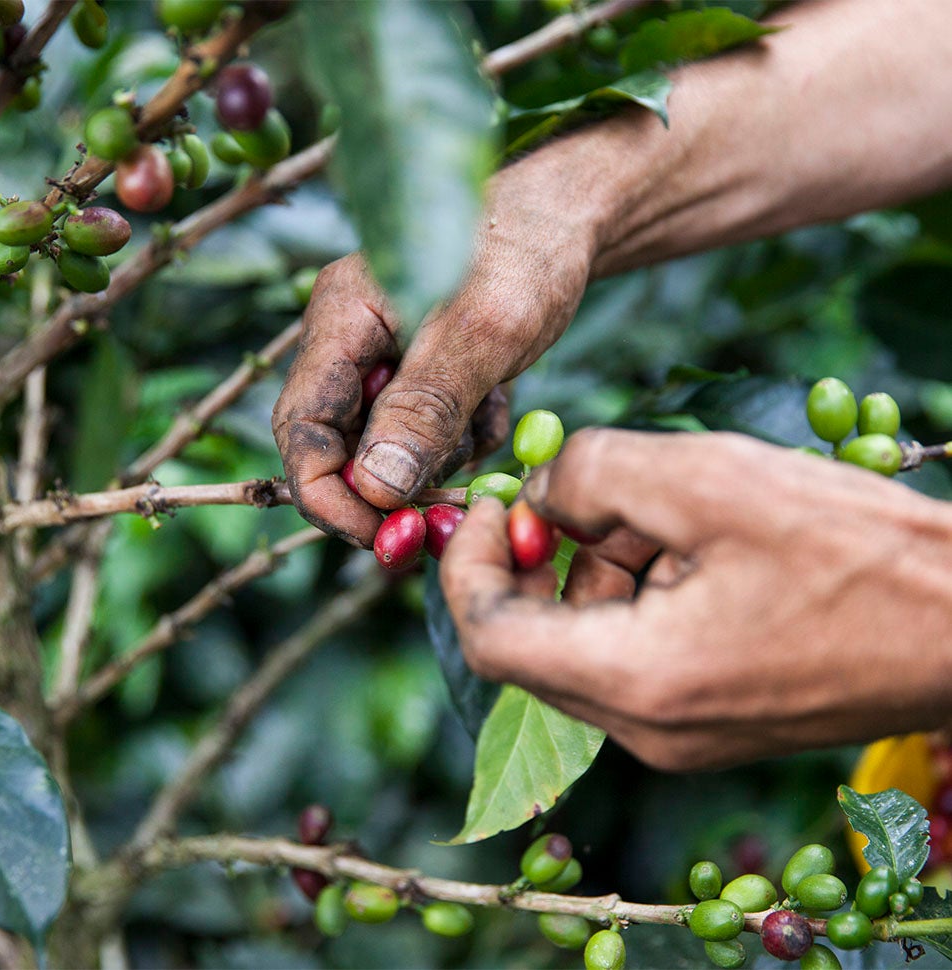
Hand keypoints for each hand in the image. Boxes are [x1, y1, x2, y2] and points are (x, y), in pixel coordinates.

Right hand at [271, 146, 596, 546]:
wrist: (570, 218)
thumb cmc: (525, 251)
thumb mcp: (479, 332)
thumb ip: (424, 409)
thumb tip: (374, 488)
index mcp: (340, 320)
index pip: (301, 427)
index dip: (328, 492)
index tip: (380, 533)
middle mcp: (351, 342)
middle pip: (339, 445)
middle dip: (389, 485)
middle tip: (444, 510)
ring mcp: (387, 359)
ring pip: (388, 448)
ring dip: (436, 456)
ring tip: (485, 415)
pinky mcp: (424, 372)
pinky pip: (427, 433)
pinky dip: (462, 437)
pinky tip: (495, 401)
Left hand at [440, 429, 951, 770]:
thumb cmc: (859, 552)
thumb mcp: (709, 479)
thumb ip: (594, 474)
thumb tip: (539, 491)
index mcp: (637, 683)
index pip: (490, 638)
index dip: (466, 565)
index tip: (486, 505)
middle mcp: (648, 729)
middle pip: (536, 637)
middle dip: (545, 553)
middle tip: (589, 491)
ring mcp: (680, 733)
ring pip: (587, 637)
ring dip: (600, 562)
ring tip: (668, 509)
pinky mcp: (710, 717)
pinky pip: (634, 650)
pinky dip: (638, 587)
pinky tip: (694, 541)